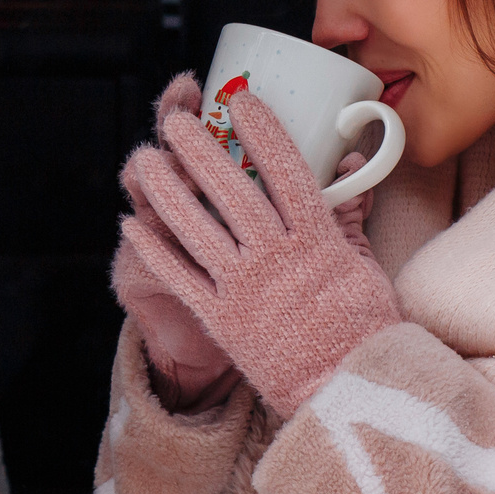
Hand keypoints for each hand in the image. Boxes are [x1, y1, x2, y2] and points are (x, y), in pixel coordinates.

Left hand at [120, 86, 400, 419]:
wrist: (343, 392)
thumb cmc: (361, 329)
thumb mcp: (363, 266)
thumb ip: (348, 213)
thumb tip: (352, 159)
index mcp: (317, 242)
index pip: (287, 171)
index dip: (262, 131)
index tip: (241, 100)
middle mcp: (275, 260)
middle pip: (231, 192)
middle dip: (199, 150)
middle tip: (176, 120)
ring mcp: (243, 290)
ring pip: (195, 228)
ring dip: (164, 190)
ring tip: (145, 158)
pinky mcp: (220, 320)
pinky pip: (179, 278)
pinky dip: (153, 249)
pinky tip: (131, 224)